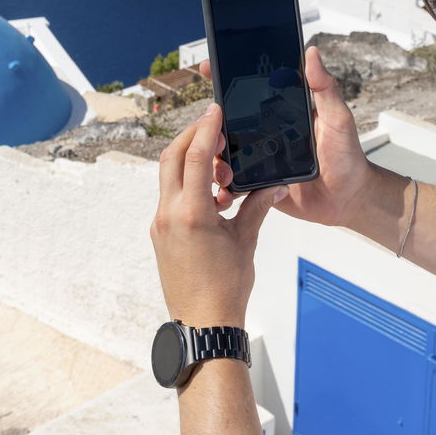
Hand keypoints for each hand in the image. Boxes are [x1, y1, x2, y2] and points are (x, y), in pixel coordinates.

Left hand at [150, 104, 283, 326]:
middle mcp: (169, 215)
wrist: (203, 323)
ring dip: (188, 158)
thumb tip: (274, 185)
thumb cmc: (226, 288)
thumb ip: (257, 205)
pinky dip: (186, 182)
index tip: (215, 111)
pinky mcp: (161, 233)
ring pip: (168, 176)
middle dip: (191, 135)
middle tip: (212, 124)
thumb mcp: (245, 240)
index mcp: (191, 214)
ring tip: (216, 157)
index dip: (206, 130)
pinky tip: (211, 186)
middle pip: (171, 158)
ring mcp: (161, 224)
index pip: (194, 158)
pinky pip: (170, 196)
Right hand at [203, 46, 376, 228]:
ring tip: (220, 158)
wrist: (348, 199)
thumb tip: (311, 52)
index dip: (226, 77)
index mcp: (281, 111)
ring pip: (224, 150)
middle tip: (209, 123)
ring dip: (215, 152)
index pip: (249, 89)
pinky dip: (223, 180)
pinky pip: (233, 180)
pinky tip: (222, 182)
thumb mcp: (338, 118)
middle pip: (227, 120)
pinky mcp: (257, 182)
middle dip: (210, 120)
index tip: (209, 67)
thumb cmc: (347, 156)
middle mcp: (265, 131)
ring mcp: (259, 157)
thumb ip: (325, 88)